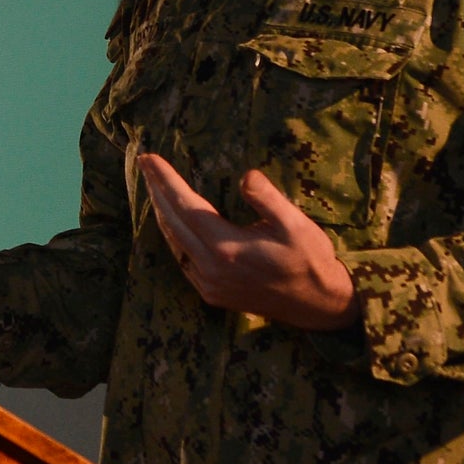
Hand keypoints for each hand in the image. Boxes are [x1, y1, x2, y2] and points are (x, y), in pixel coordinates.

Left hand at [139, 153, 357, 330]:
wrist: (318, 305)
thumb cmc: (310, 259)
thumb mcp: (296, 224)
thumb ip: (268, 198)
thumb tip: (245, 176)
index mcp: (228, 248)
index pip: (186, 207)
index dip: (165, 181)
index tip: (149, 158)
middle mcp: (211, 269)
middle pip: (173, 223)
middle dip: (157, 191)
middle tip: (144, 163)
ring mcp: (209, 284)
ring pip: (174, 242)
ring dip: (163, 212)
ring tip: (154, 186)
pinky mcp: (212, 293)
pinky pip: (183, 259)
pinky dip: (174, 236)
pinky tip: (173, 222)